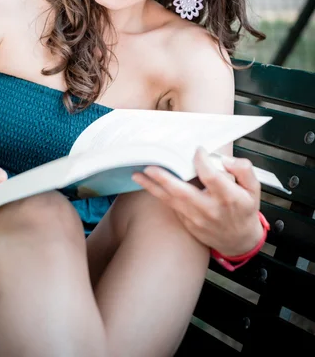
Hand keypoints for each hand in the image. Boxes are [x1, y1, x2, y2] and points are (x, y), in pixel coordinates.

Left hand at [132, 147, 262, 255]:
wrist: (239, 241)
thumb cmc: (244, 210)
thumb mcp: (254, 189)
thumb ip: (244, 170)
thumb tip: (225, 160)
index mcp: (228, 197)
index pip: (211, 176)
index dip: (202, 161)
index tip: (197, 149)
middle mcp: (210, 209)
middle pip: (183, 192)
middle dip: (164, 179)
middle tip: (149, 167)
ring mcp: (196, 219)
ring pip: (171, 201)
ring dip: (152, 187)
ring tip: (137, 174)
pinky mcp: (187, 224)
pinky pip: (172, 207)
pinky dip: (159, 195)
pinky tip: (148, 184)